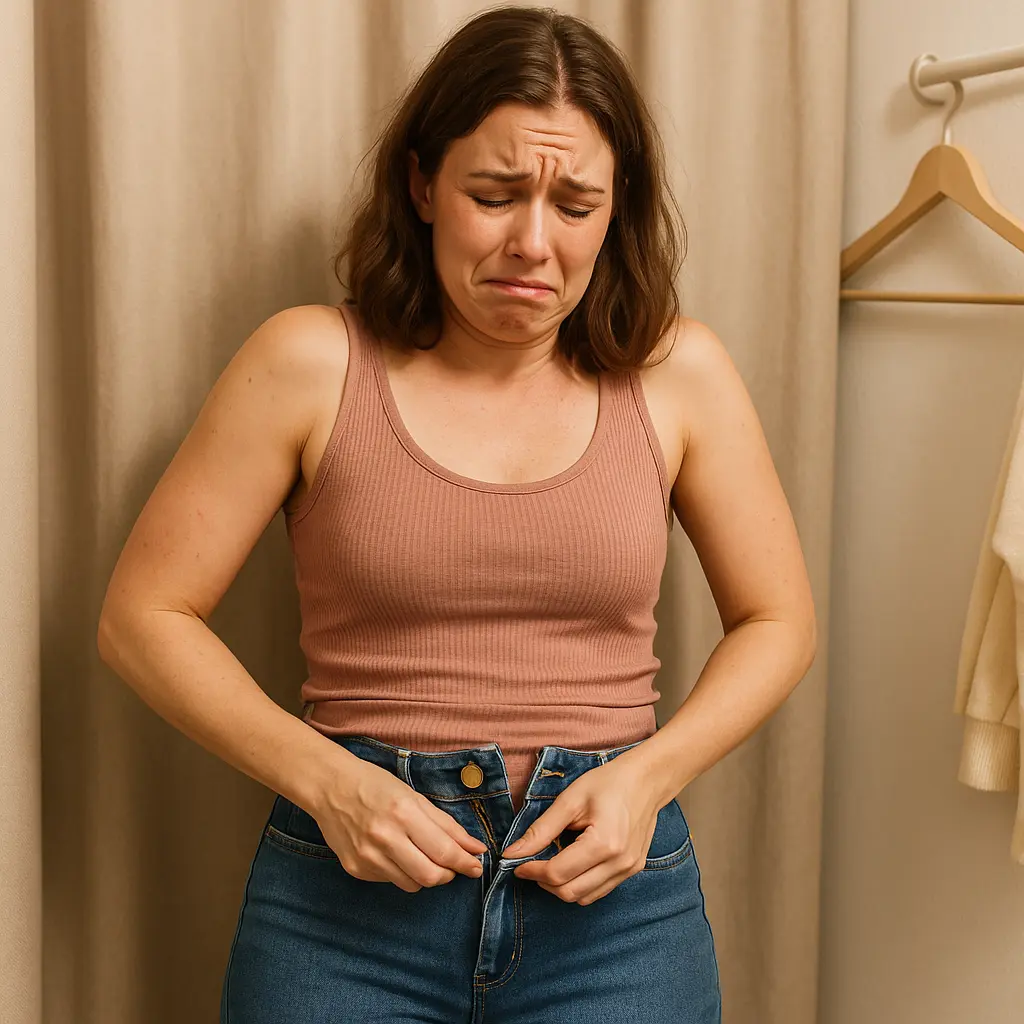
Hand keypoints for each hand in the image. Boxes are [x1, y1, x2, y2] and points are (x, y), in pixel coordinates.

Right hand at [313, 758, 487, 891]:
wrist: (330, 787)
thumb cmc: (376, 785)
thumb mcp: (415, 797)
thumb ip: (446, 825)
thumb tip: (475, 848)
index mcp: (404, 813)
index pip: (444, 851)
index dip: (465, 863)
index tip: (477, 867)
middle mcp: (385, 837)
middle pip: (430, 876)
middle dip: (448, 875)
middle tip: (451, 866)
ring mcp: (368, 857)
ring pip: (412, 885)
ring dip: (425, 875)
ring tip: (421, 856)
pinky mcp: (356, 869)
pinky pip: (390, 881)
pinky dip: (401, 872)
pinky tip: (395, 854)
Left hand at [502, 750, 664, 904]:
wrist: (647, 779)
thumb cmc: (609, 782)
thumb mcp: (570, 800)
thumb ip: (541, 829)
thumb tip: (512, 853)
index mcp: (604, 843)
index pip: (558, 873)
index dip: (532, 870)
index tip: (517, 862)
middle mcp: (620, 863)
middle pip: (570, 892)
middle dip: (544, 882)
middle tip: (531, 863)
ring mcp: (629, 870)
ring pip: (584, 897)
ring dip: (561, 887)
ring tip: (550, 864)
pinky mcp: (633, 870)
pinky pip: (599, 890)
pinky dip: (580, 884)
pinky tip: (571, 864)